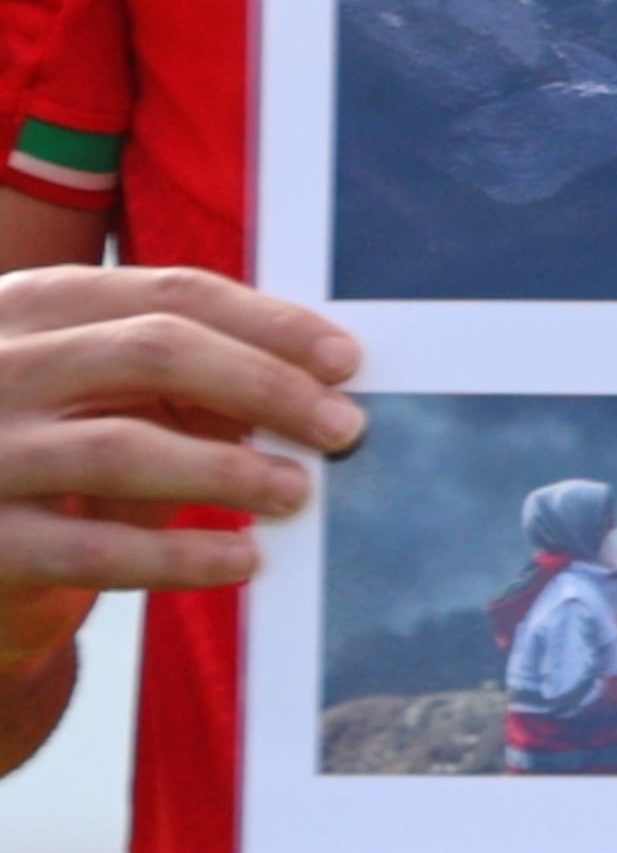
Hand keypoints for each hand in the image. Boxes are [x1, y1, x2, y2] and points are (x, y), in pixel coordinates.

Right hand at [0, 265, 363, 680]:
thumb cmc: (55, 454)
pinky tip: (240, 561)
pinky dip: (180, 556)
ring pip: (123, 447)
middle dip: (265, 386)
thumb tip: (315, 378)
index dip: (270, 323)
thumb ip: (186, 374)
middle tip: (342, 427)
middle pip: (155, 351)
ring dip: (229, 471)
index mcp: (33, 303)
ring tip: (296, 491)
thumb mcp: (105, 393)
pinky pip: (93, 548)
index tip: (346, 360)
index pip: (172, 291)